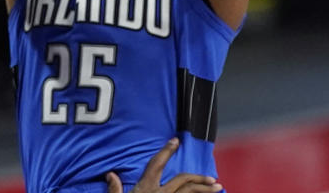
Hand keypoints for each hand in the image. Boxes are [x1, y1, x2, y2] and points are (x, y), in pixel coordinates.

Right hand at [105, 138, 223, 192]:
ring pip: (190, 192)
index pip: (156, 164)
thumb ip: (114, 189)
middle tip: (212, 179)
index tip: (175, 141)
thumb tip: (111, 174)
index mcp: (145, 188)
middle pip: (183, 180)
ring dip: (205, 190)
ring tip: (217, 187)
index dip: (166, 151)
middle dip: (199, 178)